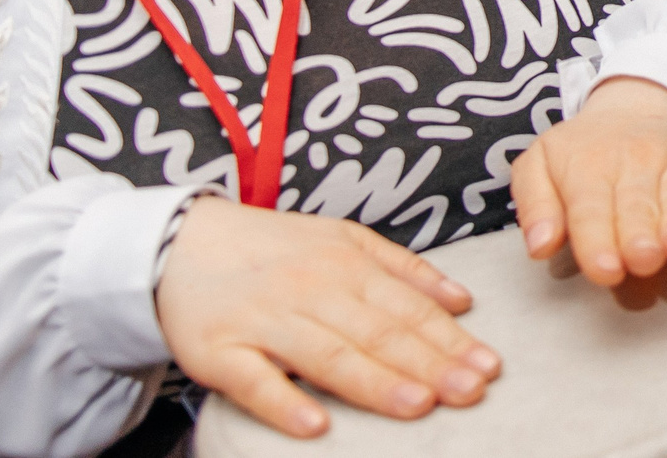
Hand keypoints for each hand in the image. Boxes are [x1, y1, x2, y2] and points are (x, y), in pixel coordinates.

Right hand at [157, 197, 500, 438]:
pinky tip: (316, 426)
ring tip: (420, 406)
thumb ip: (403, 269)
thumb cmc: (273, 248)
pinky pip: (255, 383)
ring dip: (376, 383)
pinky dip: (285, 404)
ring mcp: (264, 323)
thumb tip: (461, 299)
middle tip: (472, 391)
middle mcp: (311, 292)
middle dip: (430, 364)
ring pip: (328, 356)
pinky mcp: (218, 352)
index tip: (489, 366)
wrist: (177, 242)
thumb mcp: (343, 239)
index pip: (408, 308)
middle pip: (378, 333)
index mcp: (346, 265)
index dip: (450, 339)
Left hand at [511, 76, 666, 286]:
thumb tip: (539, 247)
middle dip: (639, 236)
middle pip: (637, 206)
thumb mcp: (541, 162)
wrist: (642, 96)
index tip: (605, 270)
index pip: (590, 209)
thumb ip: (534, 205)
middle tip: (641, 261)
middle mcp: (635, 162)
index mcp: (587, 168)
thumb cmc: (587, 146)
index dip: (597, 241)